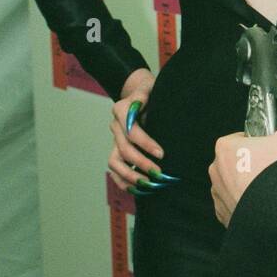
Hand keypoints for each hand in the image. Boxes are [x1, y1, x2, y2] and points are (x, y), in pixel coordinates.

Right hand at [107, 68, 167, 192]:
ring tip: (149, 184)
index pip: (131, 131)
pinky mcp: (117, 150)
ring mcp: (115, 140)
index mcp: (122, 110)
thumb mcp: (150, 87)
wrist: (141, 94)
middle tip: (160, 174)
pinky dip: (124, 181)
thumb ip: (145, 93)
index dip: (145, 144)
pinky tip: (139, 189)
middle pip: (124, 150)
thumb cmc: (150, 91)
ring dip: (131, 176)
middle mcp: (115, 126)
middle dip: (142, 164)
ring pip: (114, 163)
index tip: (162, 154)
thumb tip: (141, 102)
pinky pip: (115, 170)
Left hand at [209, 127, 276, 227]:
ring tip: (267, 191)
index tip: (268, 151)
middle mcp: (216, 171)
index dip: (257, 143)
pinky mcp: (224, 215)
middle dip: (249, 166)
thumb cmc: (276, 171)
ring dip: (246, 186)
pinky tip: (261, 204)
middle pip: (234, 163)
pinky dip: (245, 204)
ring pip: (233, 185)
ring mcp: (218, 195)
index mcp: (224, 148)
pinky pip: (235, 204)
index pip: (240, 139)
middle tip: (270, 171)